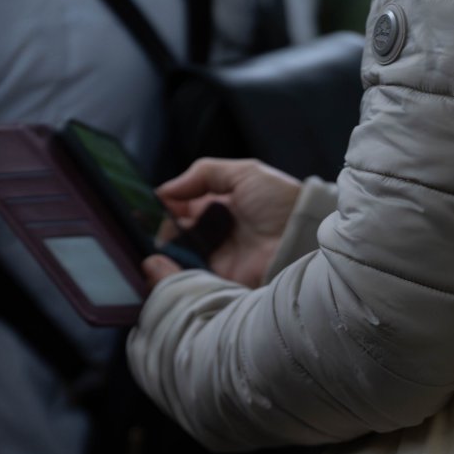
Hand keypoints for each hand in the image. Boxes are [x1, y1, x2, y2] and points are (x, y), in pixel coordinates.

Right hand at [157, 158, 301, 287]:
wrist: (303, 237)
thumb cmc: (281, 201)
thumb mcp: (244, 173)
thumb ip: (203, 174)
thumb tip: (165, 189)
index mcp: (220, 207)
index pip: (182, 207)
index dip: (165, 207)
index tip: (150, 207)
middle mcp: (216, 233)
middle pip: (177, 233)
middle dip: (163, 230)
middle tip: (154, 228)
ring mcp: (218, 258)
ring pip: (180, 256)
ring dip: (167, 250)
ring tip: (158, 245)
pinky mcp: (221, 280)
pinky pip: (193, 277)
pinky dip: (178, 271)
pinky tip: (168, 262)